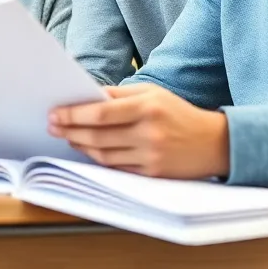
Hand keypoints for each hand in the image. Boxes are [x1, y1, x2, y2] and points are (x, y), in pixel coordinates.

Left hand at [47, 84, 227, 178]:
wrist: (214, 143)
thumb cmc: (179, 113)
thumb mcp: (153, 94)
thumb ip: (120, 95)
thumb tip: (87, 97)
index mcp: (147, 107)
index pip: (101, 112)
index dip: (73, 114)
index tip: (55, 113)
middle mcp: (148, 133)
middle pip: (97, 136)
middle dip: (70, 131)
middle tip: (53, 126)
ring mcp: (150, 156)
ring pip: (103, 154)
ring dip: (80, 146)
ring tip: (67, 137)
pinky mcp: (152, 174)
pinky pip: (117, 167)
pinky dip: (98, 160)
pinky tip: (87, 151)